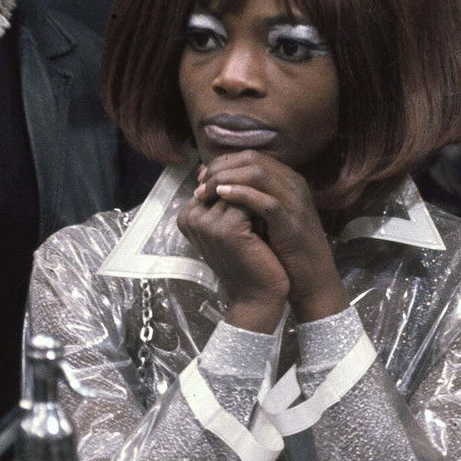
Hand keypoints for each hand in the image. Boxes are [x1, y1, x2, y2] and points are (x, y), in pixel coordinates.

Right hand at [177, 163, 289, 332]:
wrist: (259, 295)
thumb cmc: (249, 259)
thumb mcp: (234, 224)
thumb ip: (228, 199)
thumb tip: (235, 164)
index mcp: (187, 215)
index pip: (217, 180)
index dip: (242, 184)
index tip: (256, 203)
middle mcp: (190, 216)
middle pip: (226, 181)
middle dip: (250, 187)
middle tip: (267, 209)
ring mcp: (206, 222)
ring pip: (239, 188)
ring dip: (259, 197)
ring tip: (270, 218)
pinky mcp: (226, 228)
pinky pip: (249, 200)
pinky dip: (265, 207)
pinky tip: (273, 224)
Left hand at [201, 150, 348, 322]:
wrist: (312, 279)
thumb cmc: (286, 249)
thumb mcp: (269, 217)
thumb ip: (252, 200)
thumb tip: (218, 188)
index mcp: (288, 181)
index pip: (251, 157)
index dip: (223, 162)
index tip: (203, 176)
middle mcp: (294, 185)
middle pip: (252, 159)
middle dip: (221, 167)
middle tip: (200, 183)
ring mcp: (295, 202)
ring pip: (258, 174)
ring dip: (226, 178)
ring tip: (205, 191)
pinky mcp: (292, 223)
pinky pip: (266, 201)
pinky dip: (242, 195)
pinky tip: (222, 197)